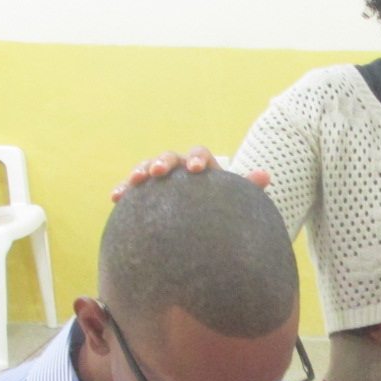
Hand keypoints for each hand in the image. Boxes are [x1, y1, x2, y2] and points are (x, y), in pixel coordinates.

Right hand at [111, 146, 268, 201]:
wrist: (201, 225)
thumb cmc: (220, 210)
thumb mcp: (234, 201)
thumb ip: (246, 188)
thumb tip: (265, 175)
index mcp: (202, 167)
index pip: (200, 155)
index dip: (199, 159)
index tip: (198, 170)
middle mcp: (179, 169)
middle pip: (171, 157)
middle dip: (165, 161)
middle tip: (160, 171)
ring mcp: (159, 180)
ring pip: (147, 168)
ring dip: (141, 170)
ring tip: (136, 180)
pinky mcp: (143, 195)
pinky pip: (131, 189)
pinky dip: (123, 189)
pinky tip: (116, 197)